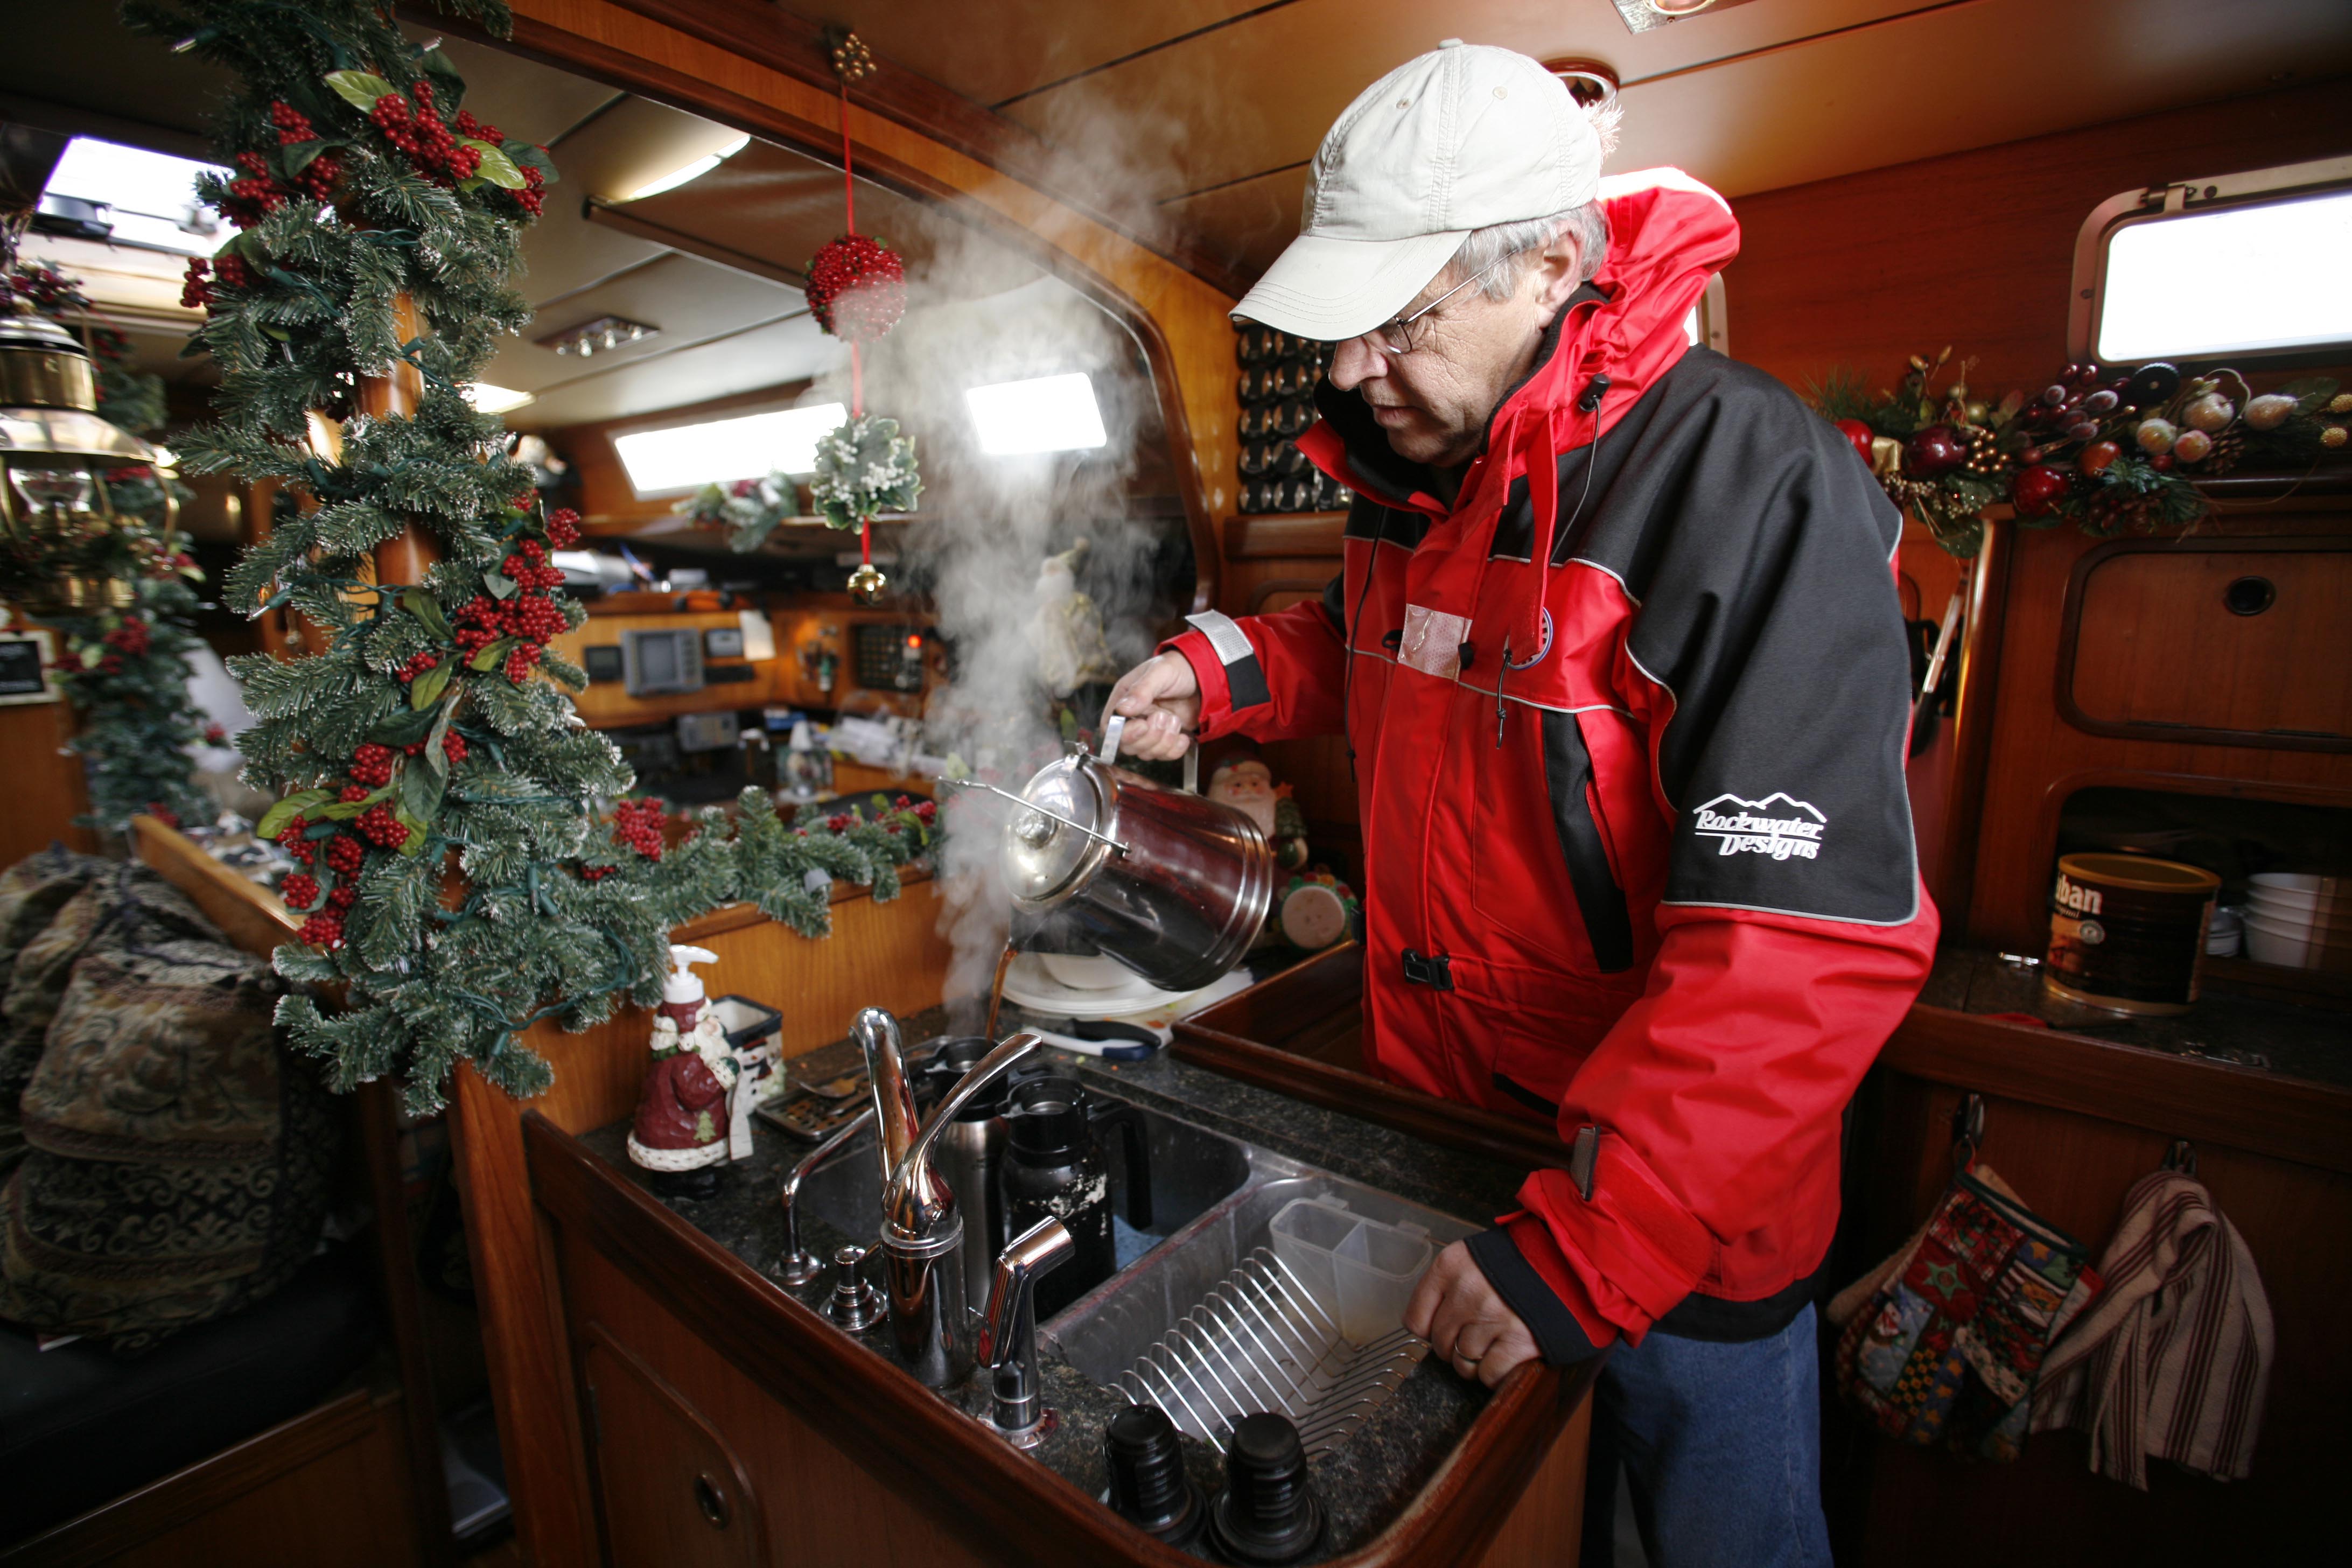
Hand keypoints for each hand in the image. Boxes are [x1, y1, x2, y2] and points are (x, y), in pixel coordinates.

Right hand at [1102, 652, 1200, 760]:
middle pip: (1127, 745)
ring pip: (1146, 753)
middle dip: (1149, 737)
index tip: (1143, 724)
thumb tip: (1122, 709)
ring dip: (1164, 741)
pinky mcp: (1165, 739)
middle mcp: (1133, 718)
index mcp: (1124, 699)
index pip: (1110, 727)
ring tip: (1175, 720)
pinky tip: (1183, 735)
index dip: (1124, 733)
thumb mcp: (1159, 673)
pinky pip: (1164, 756)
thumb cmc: (1176, 668)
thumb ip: (1141, 690)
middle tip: (1165, 717)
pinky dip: (1175, 749)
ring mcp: (1149, 730)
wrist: (1202, 675)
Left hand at [1404, 1241, 1541, 1388]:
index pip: (1416, 1318)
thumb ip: (1450, 1287)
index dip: (1429, 1331)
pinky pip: (1490, 1374)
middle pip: (1440, 1343)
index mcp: (1451, 1266)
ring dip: (1475, 1362)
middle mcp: (1467, 1291)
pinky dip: (1496, 1373)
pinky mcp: (1519, 1340)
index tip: (1444, 1330)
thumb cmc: (1519, 1262)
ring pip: (1463, 1361)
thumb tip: (1426, 1328)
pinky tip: (1508, 1356)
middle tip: (1476, 1337)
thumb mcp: (1476, 1259)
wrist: (1570, 1263)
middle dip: (1454, 1347)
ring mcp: (1493, 1317)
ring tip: (1494, 1345)